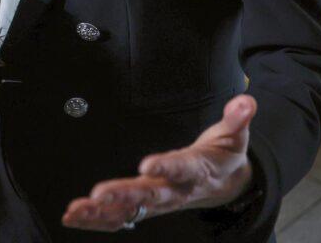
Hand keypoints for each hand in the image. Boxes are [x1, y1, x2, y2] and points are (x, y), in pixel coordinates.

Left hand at [62, 95, 256, 231]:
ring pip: (129, 212)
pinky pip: (120, 219)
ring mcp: (158, 202)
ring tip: (75, 210)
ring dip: (100, 213)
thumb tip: (247, 101)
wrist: (224, 185)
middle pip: (148, 195)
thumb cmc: (223, 155)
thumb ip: (238, 119)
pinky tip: (72, 216)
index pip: (180, 168)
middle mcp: (175, 190)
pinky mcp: (145, 208)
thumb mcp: (235, 135)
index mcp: (196, 170)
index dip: (165, 166)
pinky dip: (96, 220)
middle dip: (123, 195)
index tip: (146, 164)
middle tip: (98, 194)